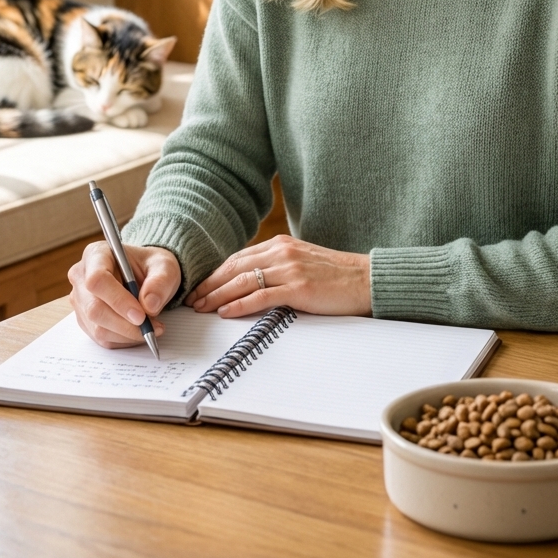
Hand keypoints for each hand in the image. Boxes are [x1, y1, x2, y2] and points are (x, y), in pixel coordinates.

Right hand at [68, 241, 181, 347]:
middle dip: (125, 324)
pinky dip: (124, 340)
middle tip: (151, 327)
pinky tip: (139, 331)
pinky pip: (102, 338)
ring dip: (127, 334)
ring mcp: (81, 301)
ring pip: (98, 328)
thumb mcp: (164, 266)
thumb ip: (160, 281)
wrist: (146, 276)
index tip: (141, 315)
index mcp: (96, 254)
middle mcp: (82, 277)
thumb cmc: (151, 266)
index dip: (118, 300)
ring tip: (151, 327)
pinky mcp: (85, 320)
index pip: (97, 280)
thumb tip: (149, 305)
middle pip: (94, 308)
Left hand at [185, 235, 371, 317]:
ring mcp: (289, 269)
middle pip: (234, 268)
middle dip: (210, 284)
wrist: (365, 280)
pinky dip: (239, 305)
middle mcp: (281, 253)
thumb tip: (253, 281)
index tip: (201, 286)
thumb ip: (278, 266)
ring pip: (242, 281)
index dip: (216, 273)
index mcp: (281, 245)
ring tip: (201, 307)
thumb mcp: (302, 262)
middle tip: (192, 299)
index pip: (238, 258)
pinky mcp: (298, 288)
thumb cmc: (336, 276)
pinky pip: (261, 296)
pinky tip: (225, 312)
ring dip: (217, 295)